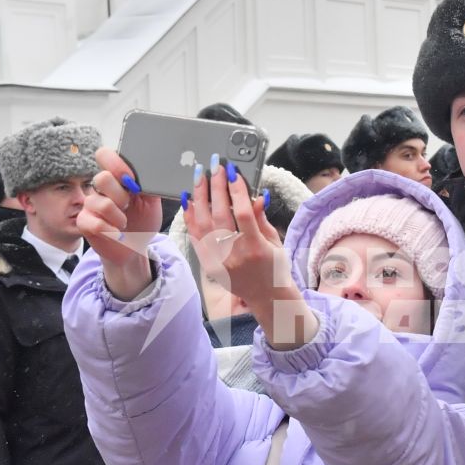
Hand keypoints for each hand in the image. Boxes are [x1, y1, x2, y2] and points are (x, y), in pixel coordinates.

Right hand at [76, 147, 164, 299]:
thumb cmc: (142, 221)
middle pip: (102, 178)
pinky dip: (110, 230)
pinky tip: (117, 234)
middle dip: (121, 195)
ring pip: (100, 202)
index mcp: (116, 177)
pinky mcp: (84, 222)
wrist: (136, 247)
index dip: (116, 164)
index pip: (105, 156)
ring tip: (124, 223)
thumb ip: (148, 184)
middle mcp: (101, 188)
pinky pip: (94, 222)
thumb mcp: (152, 201)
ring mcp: (90, 204)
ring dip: (118, 216)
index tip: (130, 179)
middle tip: (128, 205)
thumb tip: (148, 171)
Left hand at [185, 160, 314, 348]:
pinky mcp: (209, 265)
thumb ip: (261, 218)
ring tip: (200, 177)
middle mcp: (234, 256)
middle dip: (216, 187)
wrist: (267, 297)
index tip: (233, 172)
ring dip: (200, 197)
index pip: (242, 213)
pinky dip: (190, 217)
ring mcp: (219, 262)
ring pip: (203, 224)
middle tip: (214, 167)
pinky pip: (195, 237)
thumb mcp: (274, 241)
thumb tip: (254, 195)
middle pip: (219, 215)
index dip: (236, 190)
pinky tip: (189, 200)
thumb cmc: (275, 267)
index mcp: (255, 248)